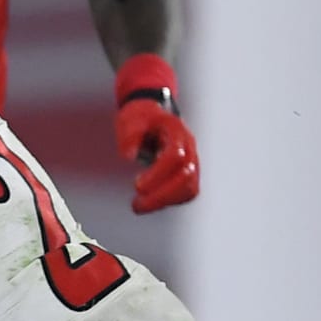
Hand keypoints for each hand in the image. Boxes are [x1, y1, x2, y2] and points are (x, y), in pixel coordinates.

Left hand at [115, 98, 198, 213]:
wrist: (153, 114)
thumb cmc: (141, 117)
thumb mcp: (130, 119)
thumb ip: (129, 136)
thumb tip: (128, 157)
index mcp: (176, 131)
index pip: (175, 156)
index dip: (158, 174)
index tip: (137, 186)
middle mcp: (189, 148)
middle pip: (186, 177)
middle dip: (162, 195)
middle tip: (137, 205)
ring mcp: (192, 162)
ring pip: (189, 189)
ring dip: (165, 201)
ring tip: (139, 206)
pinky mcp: (188, 174)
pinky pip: (186, 193)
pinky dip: (169, 201)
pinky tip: (148, 202)